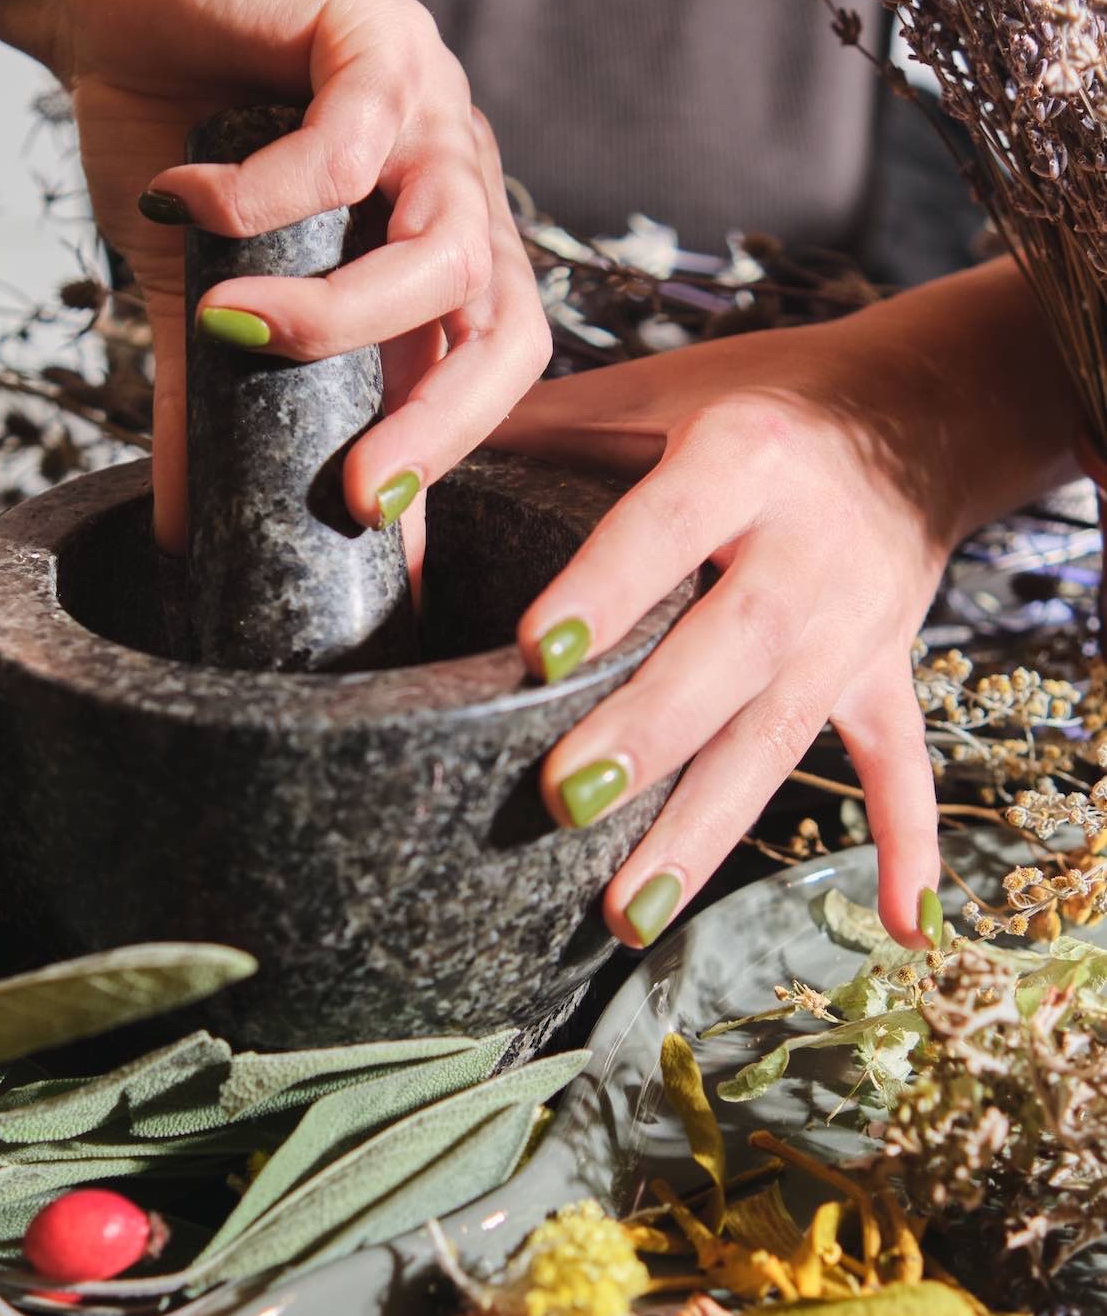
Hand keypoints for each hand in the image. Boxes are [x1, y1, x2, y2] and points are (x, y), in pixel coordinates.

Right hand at [51, 0, 549, 562]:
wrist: (113, 6)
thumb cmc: (175, 151)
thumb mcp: (197, 303)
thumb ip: (211, 408)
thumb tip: (182, 532)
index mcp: (434, 256)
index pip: (485, 374)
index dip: (444, 457)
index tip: (371, 531)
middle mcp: (453, 190)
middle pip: (508, 326)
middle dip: (442, 423)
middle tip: (358, 489)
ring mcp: (429, 113)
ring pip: (447, 244)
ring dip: (340, 313)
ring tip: (234, 329)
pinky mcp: (374, 36)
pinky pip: (351, 138)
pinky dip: (265, 190)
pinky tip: (187, 200)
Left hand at [489, 259, 1077, 950]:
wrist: (921, 408)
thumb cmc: (757, 398)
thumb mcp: (657, 388)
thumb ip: (538, 425)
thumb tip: (394, 478)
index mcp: (744, 456)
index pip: (665, 526)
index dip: (606, 588)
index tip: (534, 652)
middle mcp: (809, 543)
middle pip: (728, 649)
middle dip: (649, 729)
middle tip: (561, 799)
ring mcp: (856, 620)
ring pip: (782, 732)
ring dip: (709, 823)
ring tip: (630, 909)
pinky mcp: (886, 668)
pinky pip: (900, 762)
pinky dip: (908, 843)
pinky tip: (903, 926)